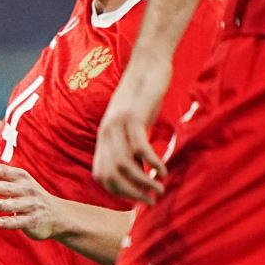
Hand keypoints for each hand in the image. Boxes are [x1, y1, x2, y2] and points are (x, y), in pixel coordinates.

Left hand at [0, 142, 61, 240]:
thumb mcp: (11, 177)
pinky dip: (9, 222)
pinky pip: (20, 222)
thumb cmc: (26, 193)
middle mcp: (27, 189)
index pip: (5, 172)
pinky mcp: (33, 221)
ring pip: (15, 205)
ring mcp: (31, 206)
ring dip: (3, 204)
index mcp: (20, 177)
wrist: (57, 214)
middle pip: (9, 188)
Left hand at [94, 54, 171, 203]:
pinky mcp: (133, 116)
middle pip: (110, 176)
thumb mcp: (135, 124)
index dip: (118, 192)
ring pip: (124, 165)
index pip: (101, 176)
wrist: (147, 64)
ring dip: (143, 182)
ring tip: (160, 189)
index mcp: (103, 138)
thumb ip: (131, 146)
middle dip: (131, 193)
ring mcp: (117, 125)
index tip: (137, 200)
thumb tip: (138, 170)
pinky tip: (163, 170)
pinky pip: (139, 147)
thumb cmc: (145, 96)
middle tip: (151, 200)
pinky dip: (152, 162)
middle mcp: (106, 134)